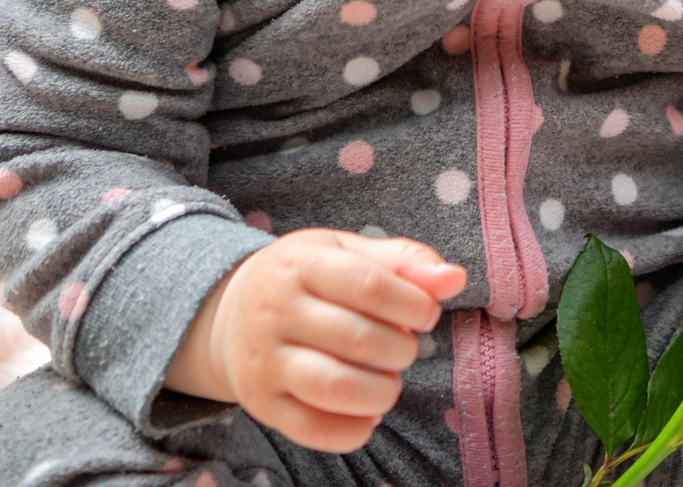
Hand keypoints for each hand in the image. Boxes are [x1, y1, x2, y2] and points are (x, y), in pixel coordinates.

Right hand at [169, 228, 466, 450]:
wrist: (227, 314)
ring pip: (335, 388)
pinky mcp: (262, 404)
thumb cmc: (305, 279)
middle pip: (357, 339)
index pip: (368, 285)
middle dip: (400, 350)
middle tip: (404, 348)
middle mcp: (275, 312)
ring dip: (382, 392)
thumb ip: (403, 261)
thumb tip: (455, 279)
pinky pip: (314, 430)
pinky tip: (368, 412)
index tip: (426, 314)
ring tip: (388, 382)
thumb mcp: (346, 252)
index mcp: (301, 264)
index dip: (412, 304)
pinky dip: (354, 430)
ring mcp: (265, 361)